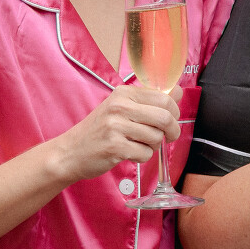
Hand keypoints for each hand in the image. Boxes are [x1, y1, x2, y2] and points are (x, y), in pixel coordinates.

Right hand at [51, 85, 181, 185]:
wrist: (71, 151)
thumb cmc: (99, 131)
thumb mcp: (121, 108)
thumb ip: (149, 100)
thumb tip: (179, 91)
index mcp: (123, 93)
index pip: (164, 98)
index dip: (174, 112)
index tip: (171, 121)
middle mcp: (119, 106)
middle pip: (164, 117)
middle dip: (172, 131)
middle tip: (168, 137)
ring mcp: (116, 126)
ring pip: (156, 137)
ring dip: (153, 146)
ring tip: (138, 144)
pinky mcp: (115, 147)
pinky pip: (145, 153)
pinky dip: (142, 157)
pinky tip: (129, 153)